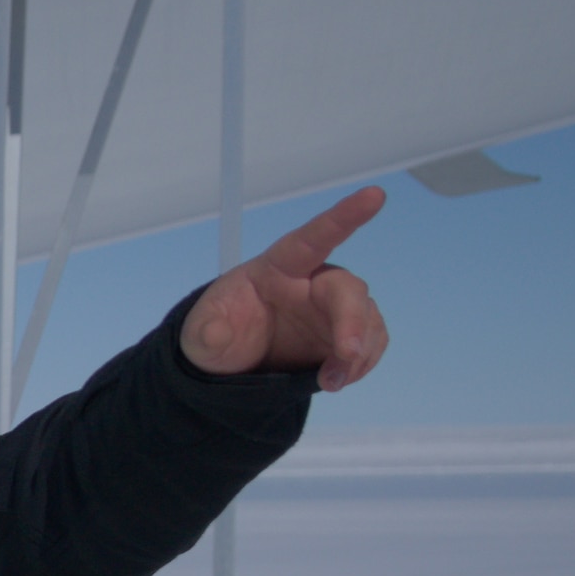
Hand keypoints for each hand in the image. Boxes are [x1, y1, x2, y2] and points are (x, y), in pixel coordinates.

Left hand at [179, 185, 392, 392]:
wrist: (234, 361)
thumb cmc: (220, 330)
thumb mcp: (198, 335)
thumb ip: (205, 332)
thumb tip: (214, 335)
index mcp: (279, 267)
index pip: (312, 237)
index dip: (344, 216)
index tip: (375, 195)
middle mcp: (314, 282)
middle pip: (348, 289)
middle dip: (352, 321)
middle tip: (345, 354)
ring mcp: (334, 308)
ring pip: (367, 319)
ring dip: (357, 353)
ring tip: (329, 381)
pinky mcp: (347, 334)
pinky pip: (372, 342)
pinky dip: (361, 364)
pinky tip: (336, 379)